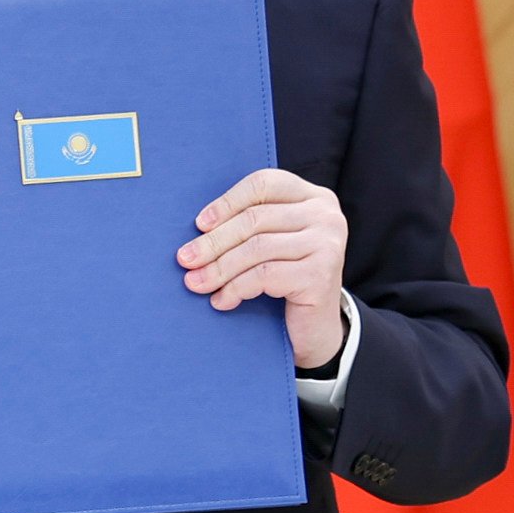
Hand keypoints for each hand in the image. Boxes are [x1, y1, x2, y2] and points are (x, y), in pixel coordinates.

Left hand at [181, 167, 348, 368]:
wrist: (317, 328)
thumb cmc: (287, 278)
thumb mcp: (272, 242)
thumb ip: (250, 224)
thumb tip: (199, 227)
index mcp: (313, 197)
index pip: (263, 184)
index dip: (227, 202)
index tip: (199, 225)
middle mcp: (327, 216)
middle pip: (255, 218)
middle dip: (214, 242)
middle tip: (185, 259)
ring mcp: (327, 245)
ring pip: (257, 248)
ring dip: (219, 268)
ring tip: (195, 282)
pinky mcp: (320, 275)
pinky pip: (264, 275)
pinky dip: (236, 288)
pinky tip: (222, 300)